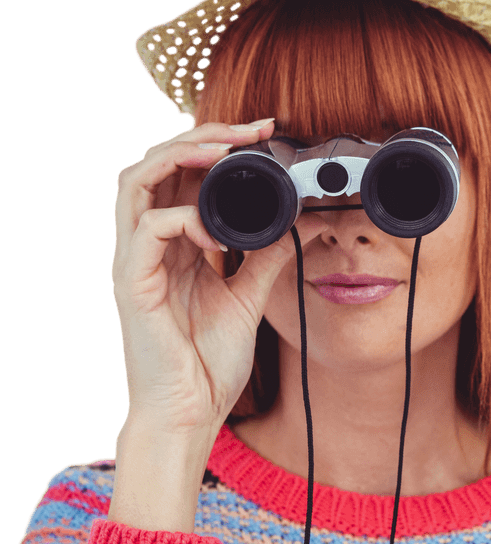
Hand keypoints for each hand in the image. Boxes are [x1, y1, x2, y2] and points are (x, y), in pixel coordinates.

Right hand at [112, 118, 328, 433]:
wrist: (190, 413)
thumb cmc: (208, 363)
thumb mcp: (249, 298)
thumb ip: (268, 257)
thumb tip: (303, 223)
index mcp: (174, 245)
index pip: (181, 174)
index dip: (217, 145)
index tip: (264, 133)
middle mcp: (148, 245)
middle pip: (154, 163)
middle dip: (200, 136)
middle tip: (248, 130)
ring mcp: (136, 262)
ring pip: (135, 181)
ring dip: (179, 157)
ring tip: (223, 153)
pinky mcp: (132, 284)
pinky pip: (147, 230)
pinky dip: (183, 219)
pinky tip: (215, 233)